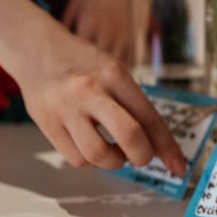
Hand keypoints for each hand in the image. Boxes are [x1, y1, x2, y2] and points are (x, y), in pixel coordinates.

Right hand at [17, 34, 187, 173]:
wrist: (37, 50)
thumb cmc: (84, 64)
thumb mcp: (113, 71)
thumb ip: (134, 105)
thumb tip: (157, 146)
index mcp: (114, 74)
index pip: (148, 116)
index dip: (167, 146)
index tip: (178, 166)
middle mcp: (91, 91)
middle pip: (129, 135)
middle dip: (143, 155)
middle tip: (141, 157)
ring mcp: (67, 109)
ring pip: (98, 154)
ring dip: (114, 162)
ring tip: (115, 152)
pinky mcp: (48, 124)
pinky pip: (76, 159)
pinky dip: (91, 162)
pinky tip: (93, 148)